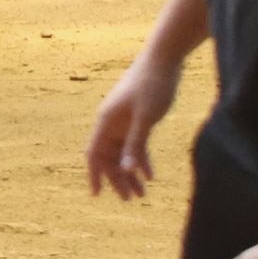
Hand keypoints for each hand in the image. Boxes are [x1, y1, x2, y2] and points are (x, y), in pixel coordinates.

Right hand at [85, 57, 181, 200]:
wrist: (163, 59)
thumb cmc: (152, 85)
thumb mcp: (146, 118)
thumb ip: (135, 144)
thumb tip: (126, 169)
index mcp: (106, 120)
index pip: (94, 153)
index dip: (94, 174)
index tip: (96, 194)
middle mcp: (110, 121)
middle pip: (108, 156)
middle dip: (117, 178)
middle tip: (131, 200)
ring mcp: (123, 119)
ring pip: (122, 152)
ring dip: (129, 172)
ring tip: (141, 193)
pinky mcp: (137, 117)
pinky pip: (134, 144)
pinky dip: (140, 159)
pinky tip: (150, 174)